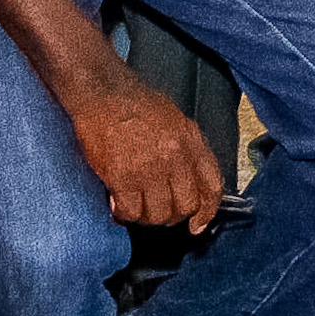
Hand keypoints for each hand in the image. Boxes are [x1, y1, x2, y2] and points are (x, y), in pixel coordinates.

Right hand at [60, 72, 227, 231]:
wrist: (103, 92)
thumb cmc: (136, 104)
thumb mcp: (176, 120)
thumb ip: (187, 149)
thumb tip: (191, 181)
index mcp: (191, 142)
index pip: (211, 187)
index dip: (206, 212)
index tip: (196, 223)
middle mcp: (175, 157)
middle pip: (185, 206)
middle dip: (171, 215)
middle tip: (156, 210)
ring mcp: (149, 168)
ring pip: (159, 214)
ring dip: (146, 216)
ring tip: (136, 206)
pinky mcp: (122, 177)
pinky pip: (131, 211)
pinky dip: (124, 214)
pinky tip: (118, 205)